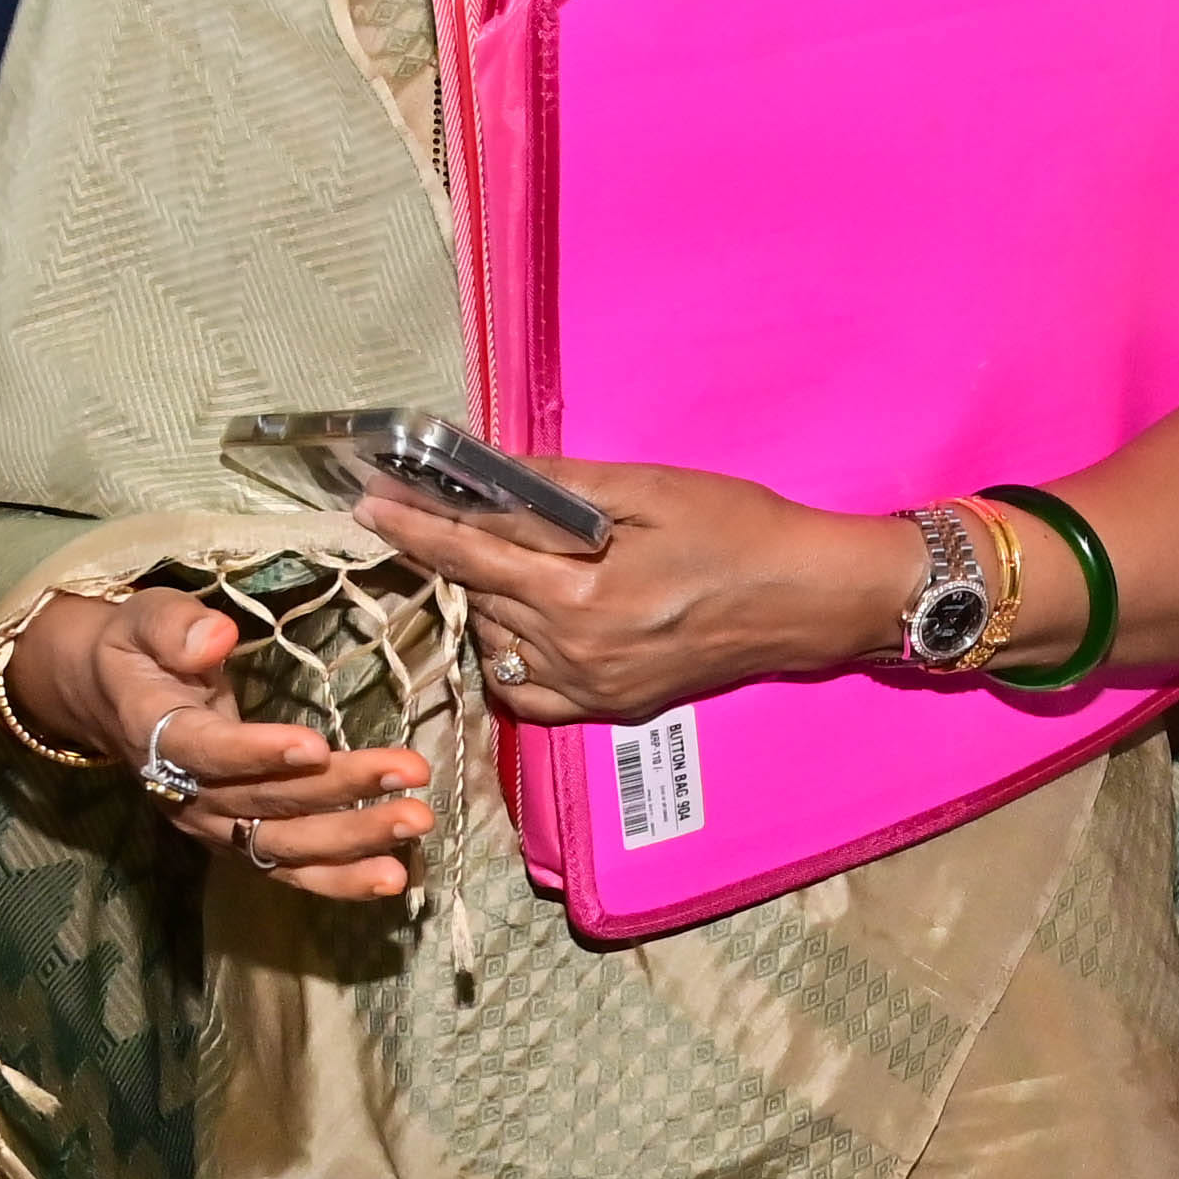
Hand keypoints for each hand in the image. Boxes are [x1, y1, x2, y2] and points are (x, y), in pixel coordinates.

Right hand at [10, 588, 432, 902]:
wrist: (111, 699)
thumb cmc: (139, 650)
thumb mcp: (145, 618)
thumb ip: (176, 627)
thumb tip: (217, 636)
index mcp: (156, 734)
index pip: (207, 751)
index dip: (257, 753)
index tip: (316, 746)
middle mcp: (184, 795)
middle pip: (264, 801)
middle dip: (341, 790)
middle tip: (410, 773)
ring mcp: (212, 826)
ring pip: (284, 844)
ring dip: (354, 839)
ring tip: (416, 822)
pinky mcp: (236, 842)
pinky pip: (288, 869)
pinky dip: (339, 879)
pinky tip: (392, 875)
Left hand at [357, 464, 915, 724]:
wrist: (808, 599)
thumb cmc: (738, 529)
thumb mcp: (651, 489)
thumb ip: (561, 486)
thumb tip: (490, 471)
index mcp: (581, 591)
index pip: (470, 556)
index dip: (414, 527)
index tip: (369, 504)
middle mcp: (576, 650)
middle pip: (478, 599)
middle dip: (455, 556)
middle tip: (446, 516)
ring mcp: (592, 688)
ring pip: (496, 645)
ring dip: (486, 603)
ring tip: (505, 564)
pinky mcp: (611, 708)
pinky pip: (528, 692)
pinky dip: (512, 656)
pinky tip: (527, 623)